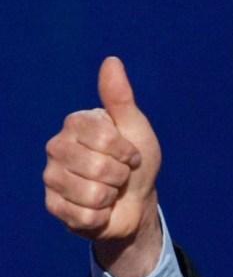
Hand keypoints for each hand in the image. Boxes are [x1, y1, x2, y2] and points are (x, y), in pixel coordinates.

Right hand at [44, 57, 162, 276]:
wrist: (136, 200)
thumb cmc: (136, 162)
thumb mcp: (135, 127)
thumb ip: (120, 97)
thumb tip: (111, 61)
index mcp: (76, 124)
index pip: (104, 139)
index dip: (126, 151)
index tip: (130, 154)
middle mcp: (56, 147)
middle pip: (97, 167)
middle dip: (120, 176)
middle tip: (119, 175)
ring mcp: (51, 177)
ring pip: (90, 193)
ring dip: (110, 196)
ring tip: (109, 191)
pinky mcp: (53, 206)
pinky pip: (83, 215)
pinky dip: (100, 216)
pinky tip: (99, 208)